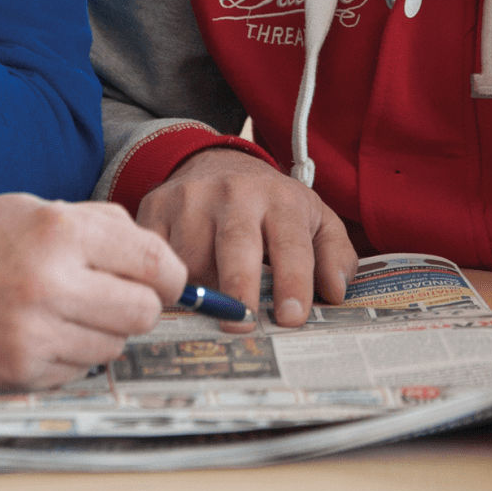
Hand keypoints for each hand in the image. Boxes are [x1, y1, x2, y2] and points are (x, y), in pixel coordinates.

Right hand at [0, 194, 186, 387]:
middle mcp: (52, 284)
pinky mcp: (18, 369)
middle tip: (118, 296)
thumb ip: (101, 228)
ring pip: (114, 346)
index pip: (155, 263)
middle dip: (141, 305)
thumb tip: (158, 260)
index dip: (172, 276)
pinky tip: (41, 330)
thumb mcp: (37, 208)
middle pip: (144, 313)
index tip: (167, 280)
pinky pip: (76, 369)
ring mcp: (35, 333)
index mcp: (62, 232)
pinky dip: (70, 353)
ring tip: (67, 309)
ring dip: (103, 331)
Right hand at [135, 147, 355, 326]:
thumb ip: (335, 255)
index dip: (292, 282)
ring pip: (191, 259)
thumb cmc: (271, 205)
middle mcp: (235, 194)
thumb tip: (336, 292)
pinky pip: (155, 255)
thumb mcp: (315, 220)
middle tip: (242, 326)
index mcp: (280, 199)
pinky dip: (164, 280)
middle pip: (236, 246)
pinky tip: (179, 293)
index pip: (290, 244)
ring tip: (213, 311)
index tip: (292, 317)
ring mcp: (191, 198)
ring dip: (202, 293)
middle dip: (239, 288)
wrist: (217, 164)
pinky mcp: (156, 207)